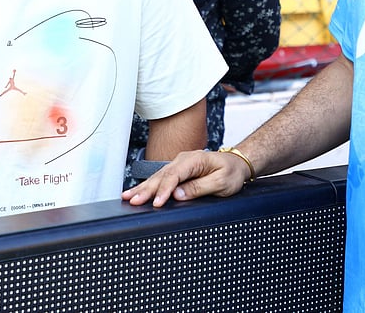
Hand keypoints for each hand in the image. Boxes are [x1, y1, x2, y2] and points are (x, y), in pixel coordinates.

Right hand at [122, 149, 248, 207]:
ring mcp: (179, 165)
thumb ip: (200, 188)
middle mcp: (183, 160)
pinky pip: (160, 179)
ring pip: (158, 177)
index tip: (156, 203)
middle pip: (161, 176)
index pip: (175, 176)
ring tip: (128, 197)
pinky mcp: (177, 171)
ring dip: (143, 188)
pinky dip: (148, 186)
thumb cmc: (231, 172)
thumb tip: (178, 194)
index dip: (164, 190)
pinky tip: (136, 191)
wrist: (236, 164)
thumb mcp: (221, 182)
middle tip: (133, 201)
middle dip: (146, 189)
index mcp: (194, 160)